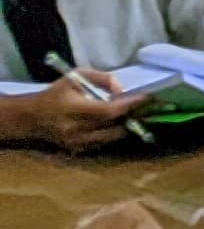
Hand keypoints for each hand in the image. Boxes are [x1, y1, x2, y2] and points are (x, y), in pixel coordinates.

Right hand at [4, 73, 158, 152]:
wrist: (30, 118)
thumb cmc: (55, 94)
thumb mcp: (75, 77)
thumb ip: (102, 79)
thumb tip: (122, 90)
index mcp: (73, 109)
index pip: (109, 111)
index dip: (130, 105)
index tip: (149, 97)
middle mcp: (75, 130)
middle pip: (114, 126)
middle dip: (133, 115)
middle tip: (147, 106)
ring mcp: (76, 143)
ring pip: (113, 137)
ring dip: (125, 125)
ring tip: (132, 114)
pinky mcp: (78, 151)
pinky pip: (104, 143)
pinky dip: (113, 133)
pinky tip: (116, 123)